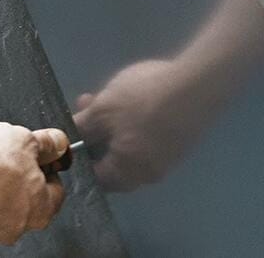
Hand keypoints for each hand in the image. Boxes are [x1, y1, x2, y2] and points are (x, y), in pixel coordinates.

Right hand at [0, 121, 68, 244]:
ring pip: (0, 207)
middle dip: (21, 178)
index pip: (56, 190)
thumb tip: (58, 143)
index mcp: (42, 208)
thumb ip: (48, 143)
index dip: (48, 167)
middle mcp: (19, 227)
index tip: (40, 156)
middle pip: (28, 200)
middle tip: (10, 157)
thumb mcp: (25, 139)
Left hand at [73, 58, 208, 190]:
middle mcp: (147, 175)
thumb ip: (82, 127)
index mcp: (126, 173)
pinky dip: (135, 125)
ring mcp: (167, 160)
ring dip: (114, 126)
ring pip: (131, 149)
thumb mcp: (103, 109)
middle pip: (113, 162)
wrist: (197, 85)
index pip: (95, 178)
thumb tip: (66, 140)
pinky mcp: (179, 144)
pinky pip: (149, 141)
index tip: (71, 133)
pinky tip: (134, 100)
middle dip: (96, 134)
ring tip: (107, 96)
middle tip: (88, 105)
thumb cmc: (143, 100)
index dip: (78, 156)